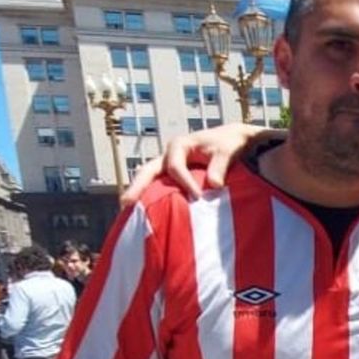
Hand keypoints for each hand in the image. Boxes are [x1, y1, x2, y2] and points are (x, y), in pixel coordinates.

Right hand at [119, 123, 276, 205]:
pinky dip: (151, 199)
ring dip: (139, 195)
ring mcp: (168, 167)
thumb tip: (214, 185)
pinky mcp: (172, 179)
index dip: (185, 182)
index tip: (199, 197)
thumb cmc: (228, 144)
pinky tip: (144, 215)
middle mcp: (168, 156)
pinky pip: (159, 188)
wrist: (231, 142)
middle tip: (127, 202)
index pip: (175, 167)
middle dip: (137, 186)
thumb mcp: (226, 152)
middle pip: (148, 171)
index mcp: (179, 146)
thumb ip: (219, 166)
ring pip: (149, 180)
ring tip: (127, 212)